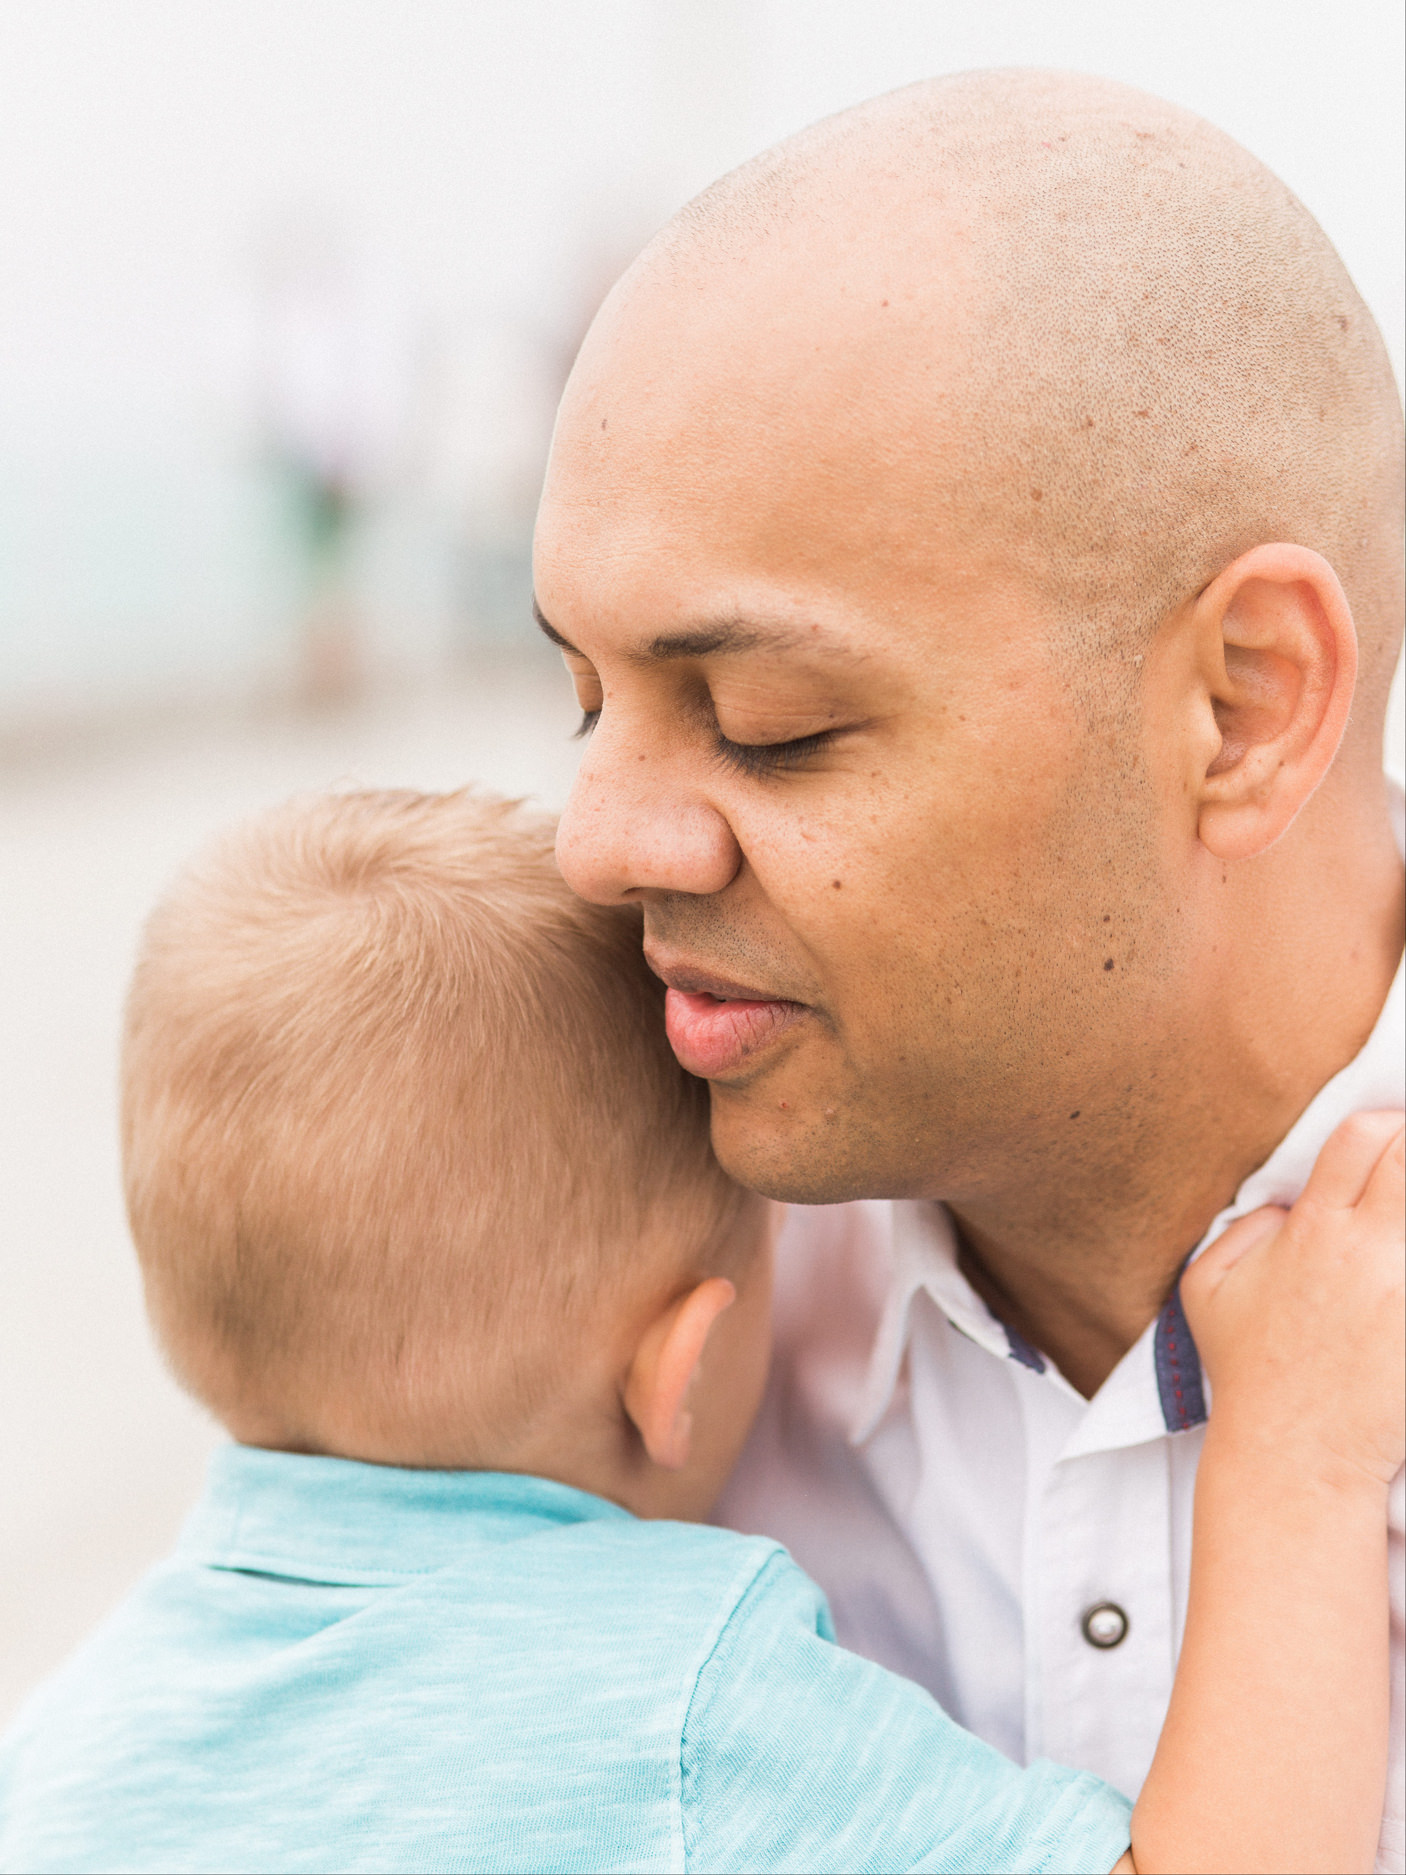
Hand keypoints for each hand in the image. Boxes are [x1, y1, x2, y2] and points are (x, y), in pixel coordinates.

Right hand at [1182, 1111, 1404, 1493]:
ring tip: (1402, 1231)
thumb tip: (1285, 1204)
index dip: (1382, 1124)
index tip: (1388, 1138)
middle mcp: (1369, 1250)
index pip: (1361, 1137)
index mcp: (1312, 1230)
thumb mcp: (1208, 1288)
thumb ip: (1241, 1229)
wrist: (1297, 1456)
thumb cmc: (1249, 1374)